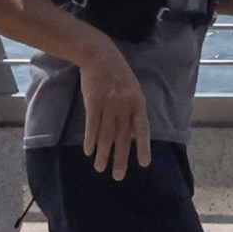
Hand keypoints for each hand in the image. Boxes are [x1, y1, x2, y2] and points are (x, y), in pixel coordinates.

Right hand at [77, 49, 152, 178]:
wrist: (99, 55)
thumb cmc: (118, 74)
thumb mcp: (133, 90)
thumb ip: (133, 112)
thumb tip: (132, 136)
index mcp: (137, 102)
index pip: (142, 128)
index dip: (143, 146)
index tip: (144, 163)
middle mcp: (124, 105)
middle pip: (122, 136)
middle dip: (120, 158)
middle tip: (118, 176)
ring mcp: (108, 104)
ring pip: (106, 134)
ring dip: (103, 153)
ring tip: (100, 168)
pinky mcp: (93, 102)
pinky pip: (92, 125)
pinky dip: (90, 139)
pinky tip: (88, 151)